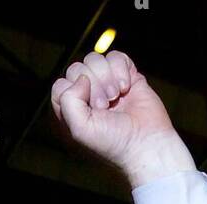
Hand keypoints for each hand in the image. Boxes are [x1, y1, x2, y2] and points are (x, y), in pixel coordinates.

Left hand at [51, 49, 194, 186]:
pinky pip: (115, 57)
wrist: (146, 143)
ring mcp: (106, 85)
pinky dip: (121, 69)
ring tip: (116, 97)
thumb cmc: (113, 142)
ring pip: (95, 59)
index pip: (60, 86)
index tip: (89, 109)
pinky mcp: (126, 76)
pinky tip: (126, 87)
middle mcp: (87, 97)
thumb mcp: (80, 129)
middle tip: (105, 106)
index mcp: (72, 112)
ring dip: (107, 76)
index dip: (73, 91)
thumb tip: (82, 78)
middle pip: (77, 69)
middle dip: (93, 85)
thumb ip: (68, 101)